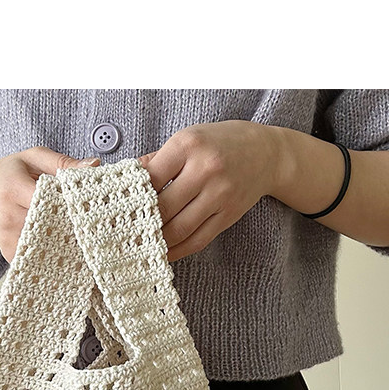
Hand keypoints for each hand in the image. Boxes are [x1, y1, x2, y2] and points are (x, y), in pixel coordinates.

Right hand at [0, 147, 99, 261]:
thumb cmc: (7, 177)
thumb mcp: (31, 159)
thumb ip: (63, 163)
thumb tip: (94, 165)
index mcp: (12, 187)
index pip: (49, 198)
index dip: (71, 201)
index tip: (88, 202)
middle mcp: (8, 216)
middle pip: (53, 223)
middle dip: (74, 222)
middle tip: (91, 219)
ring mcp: (9, 239)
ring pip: (50, 242)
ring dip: (68, 238)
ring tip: (80, 231)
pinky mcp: (11, 255)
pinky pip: (41, 254)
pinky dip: (56, 250)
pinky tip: (64, 243)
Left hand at [139, 121, 279, 261]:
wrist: (267, 153)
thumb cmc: (220, 143)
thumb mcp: (187, 138)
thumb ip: (156, 160)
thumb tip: (126, 180)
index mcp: (189, 145)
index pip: (151, 177)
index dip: (133, 195)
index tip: (121, 207)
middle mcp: (206, 169)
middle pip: (163, 207)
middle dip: (143, 222)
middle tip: (126, 231)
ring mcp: (220, 194)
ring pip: (179, 229)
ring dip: (158, 241)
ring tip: (142, 243)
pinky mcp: (229, 215)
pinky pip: (198, 240)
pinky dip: (178, 250)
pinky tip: (165, 251)